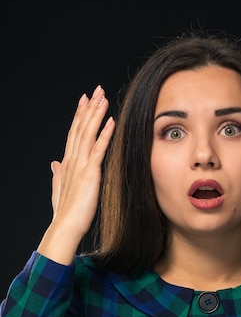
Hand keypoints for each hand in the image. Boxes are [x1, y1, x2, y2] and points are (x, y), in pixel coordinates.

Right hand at [38, 85, 114, 263]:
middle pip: (80, 128)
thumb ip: (58, 175)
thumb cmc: (65, 212)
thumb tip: (54, 163)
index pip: (74, 134)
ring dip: (96, 115)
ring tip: (103, 98)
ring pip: (88, 134)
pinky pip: (98, 150)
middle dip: (89, 108)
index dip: (80, 116)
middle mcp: (72, 160)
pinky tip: (111, 121)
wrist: (66, 226)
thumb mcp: (60, 189)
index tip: (85, 100)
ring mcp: (80, 165)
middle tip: (96, 90)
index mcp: (67, 163)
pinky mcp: (90, 173)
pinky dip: (105, 134)